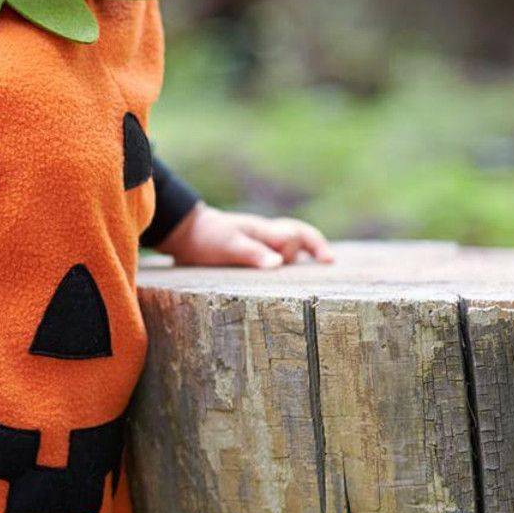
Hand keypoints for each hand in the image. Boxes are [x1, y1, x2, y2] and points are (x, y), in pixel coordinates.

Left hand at [158, 201, 333, 268]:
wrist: (185, 235)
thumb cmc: (206, 238)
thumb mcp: (227, 245)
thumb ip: (252, 253)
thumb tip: (279, 263)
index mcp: (263, 231)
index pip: (293, 235)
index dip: (302, 246)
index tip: (319, 261)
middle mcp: (266, 237)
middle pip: (299, 237)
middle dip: (315, 246)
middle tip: (328, 260)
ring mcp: (260, 246)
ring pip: (290, 249)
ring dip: (305, 255)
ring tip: (320, 268)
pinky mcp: (253, 257)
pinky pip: (277, 259)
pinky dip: (288, 265)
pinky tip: (291, 280)